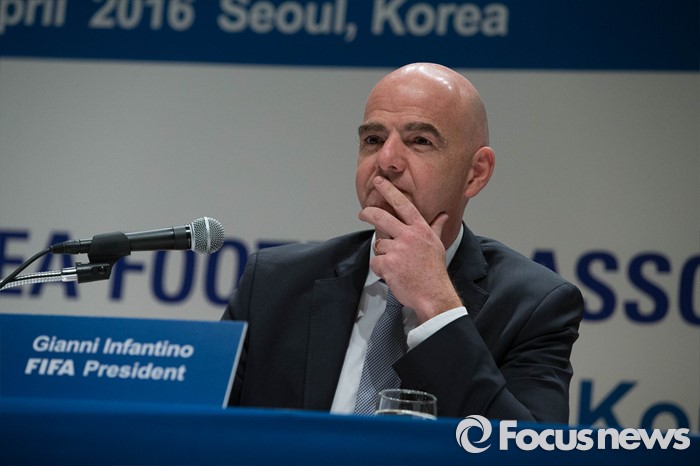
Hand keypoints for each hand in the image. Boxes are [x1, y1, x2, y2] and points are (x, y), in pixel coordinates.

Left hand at [359, 176, 462, 323]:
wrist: (433, 294)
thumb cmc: (435, 270)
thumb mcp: (437, 245)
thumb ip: (436, 228)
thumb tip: (443, 216)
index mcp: (420, 229)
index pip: (403, 205)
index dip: (389, 191)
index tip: (378, 181)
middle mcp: (409, 236)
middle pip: (381, 218)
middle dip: (368, 213)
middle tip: (362, 213)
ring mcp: (397, 250)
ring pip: (379, 245)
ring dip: (384, 255)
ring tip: (397, 265)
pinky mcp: (388, 264)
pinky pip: (375, 262)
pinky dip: (381, 269)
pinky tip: (393, 274)